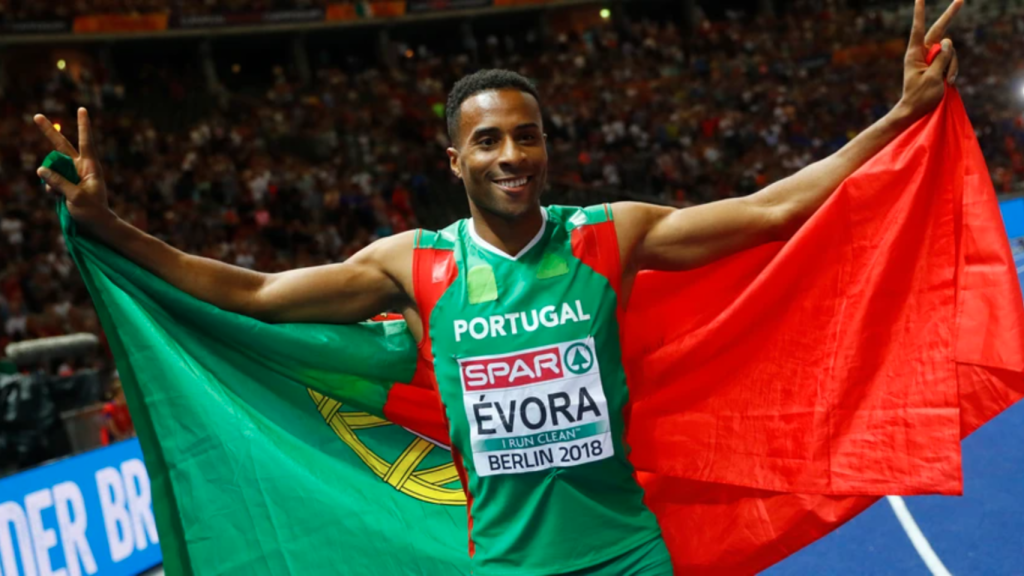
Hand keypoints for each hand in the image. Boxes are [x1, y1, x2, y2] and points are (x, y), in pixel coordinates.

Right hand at [34, 108, 113, 229]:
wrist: (97, 225)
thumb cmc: (92, 211)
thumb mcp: (76, 197)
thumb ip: (59, 182)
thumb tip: (41, 169)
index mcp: (90, 167)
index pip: (86, 142)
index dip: (83, 126)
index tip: (82, 109)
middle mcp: (81, 167)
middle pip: (62, 146)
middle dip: (48, 133)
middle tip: (36, 116)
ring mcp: (72, 175)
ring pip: (53, 167)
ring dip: (50, 179)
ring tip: (60, 194)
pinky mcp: (65, 183)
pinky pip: (51, 181)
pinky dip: (50, 188)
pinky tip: (58, 198)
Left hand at [895, 0, 961, 122]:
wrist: (915, 110)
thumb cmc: (920, 96)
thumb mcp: (932, 77)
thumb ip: (942, 58)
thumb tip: (948, 41)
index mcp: (914, 54)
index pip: (918, 29)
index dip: (920, 13)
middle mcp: (922, 52)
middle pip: (940, 31)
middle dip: (950, 16)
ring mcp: (931, 58)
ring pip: (950, 51)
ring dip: (952, 66)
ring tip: (946, 81)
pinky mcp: (938, 65)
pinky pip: (951, 61)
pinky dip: (953, 70)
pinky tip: (948, 83)